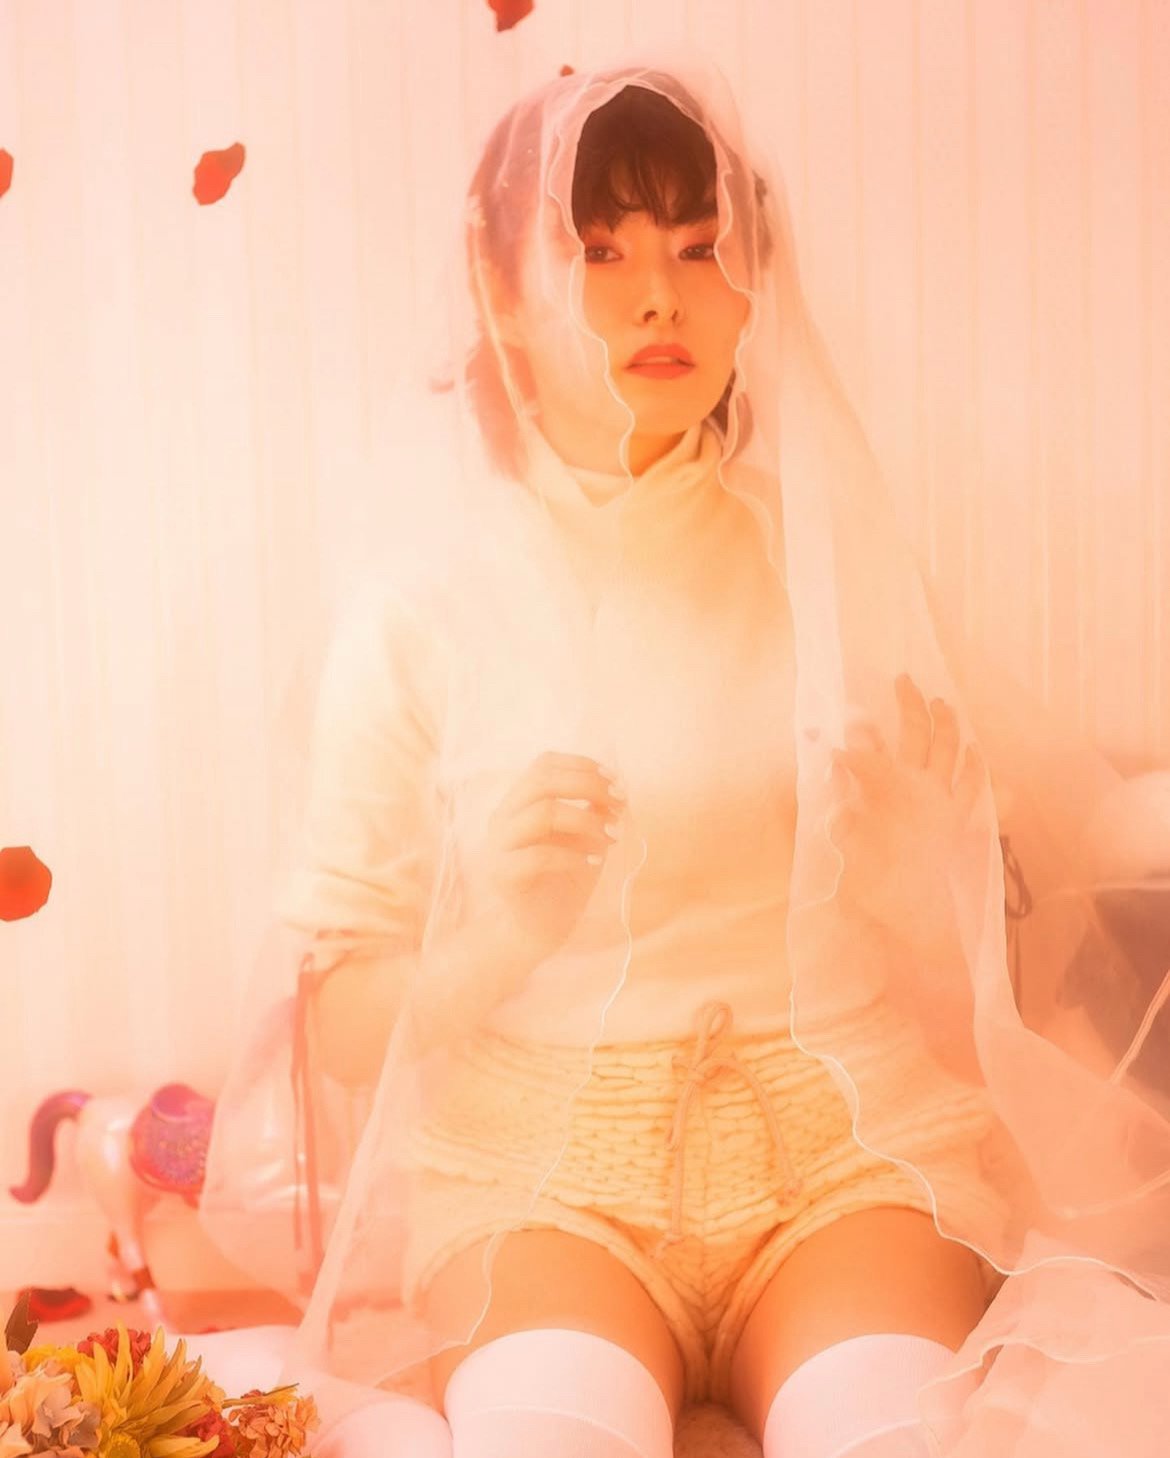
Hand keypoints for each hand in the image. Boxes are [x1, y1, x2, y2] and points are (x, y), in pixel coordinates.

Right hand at [480, 750, 626, 966]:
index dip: (582, 765)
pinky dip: (573, 855)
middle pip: (542, 780)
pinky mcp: (504, 875)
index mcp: (519, 803)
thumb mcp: (585, 838)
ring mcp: (499, 846)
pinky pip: (539, 855)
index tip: (616, 781)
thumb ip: (594, 811)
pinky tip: (594, 861)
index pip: (544, 764)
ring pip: (541, 813)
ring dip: (586, 819)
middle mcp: (504, 818)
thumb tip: (617, 788)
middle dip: (587, 785)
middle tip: (620, 802)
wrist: (538, 929)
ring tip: (612, 835)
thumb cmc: (562, 881)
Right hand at [827, 674, 984, 956]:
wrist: (917, 927)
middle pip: (915, 735)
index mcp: (885, 790)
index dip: (846, 738)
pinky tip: (978, 755)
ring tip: (944, 703)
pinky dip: (977, 769)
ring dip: (947, 724)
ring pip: (950, 751)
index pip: (863, 751)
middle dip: (908, 705)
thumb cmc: (874, 888)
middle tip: (903, 681)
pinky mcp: (960, 826)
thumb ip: (836, 803)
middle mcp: (919, 788)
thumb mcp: (846, 844)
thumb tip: (830, 761)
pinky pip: (975, 790)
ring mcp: (944, 805)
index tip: (829, 732)